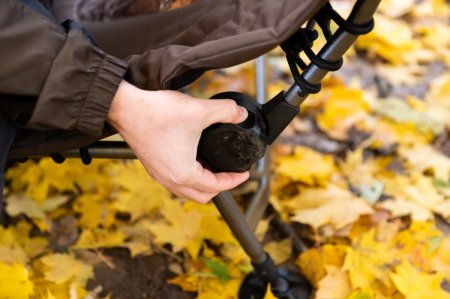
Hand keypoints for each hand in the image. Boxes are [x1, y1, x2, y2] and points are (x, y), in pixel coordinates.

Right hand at [107, 81, 249, 202]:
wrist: (124, 107)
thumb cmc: (157, 113)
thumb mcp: (199, 111)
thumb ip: (226, 112)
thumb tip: (241, 114)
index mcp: (183, 174)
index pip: (216, 187)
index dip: (234, 181)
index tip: (244, 173)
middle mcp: (170, 179)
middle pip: (202, 196)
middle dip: (220, 186)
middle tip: (230, 172)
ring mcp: (159, 174)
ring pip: (187, 190)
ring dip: (204, 183)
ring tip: (214, 165)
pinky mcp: (152, 166)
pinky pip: (175, 180)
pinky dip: (189, 176)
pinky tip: (194, 158)